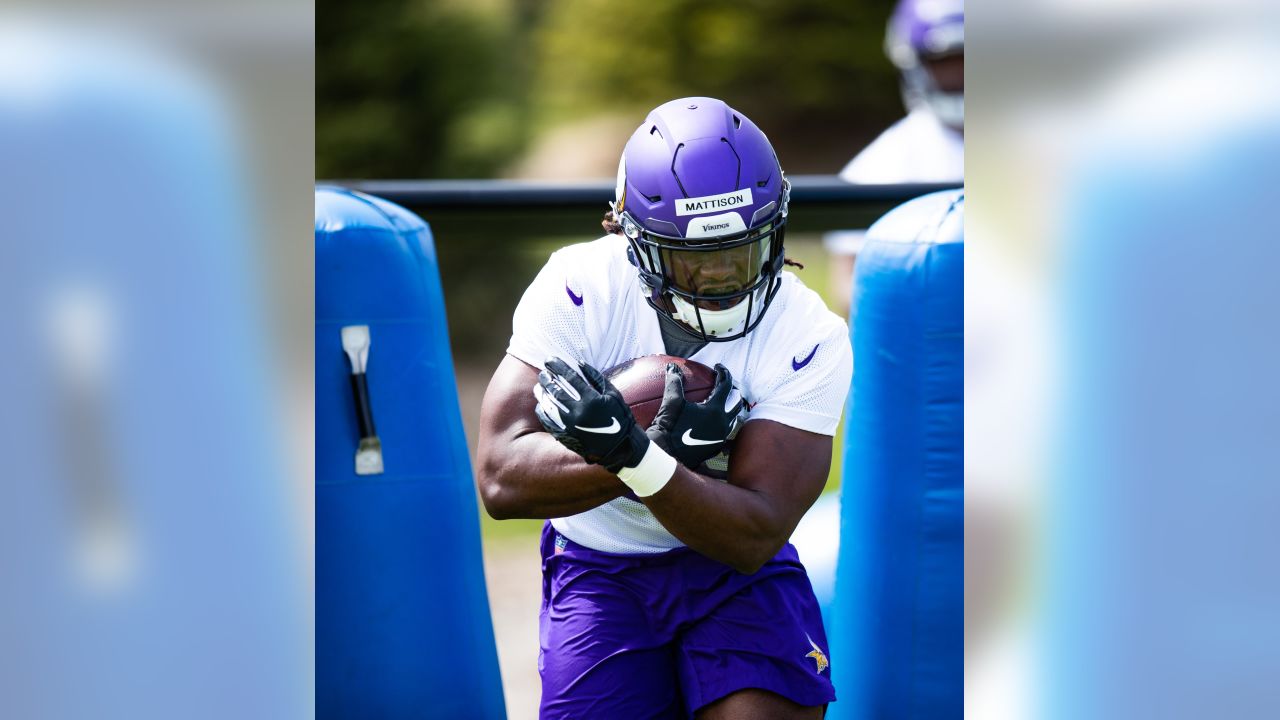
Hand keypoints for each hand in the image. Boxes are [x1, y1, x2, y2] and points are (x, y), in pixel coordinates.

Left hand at [533, 357, 649, 472]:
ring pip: (549, 406)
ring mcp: (570, 425)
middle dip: (547, 379)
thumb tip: (579, 363)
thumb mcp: (613, 394)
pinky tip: (541, 405)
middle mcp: (579, 412)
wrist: (621, 448)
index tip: (549, 360)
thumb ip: (596, 377)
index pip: (569, 378)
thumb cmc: (620, 418)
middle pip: (556, 391)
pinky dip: (543, 412)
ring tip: (538, 386)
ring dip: (542, 394)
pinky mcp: (566, 436)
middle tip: (543, 373)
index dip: (557, 367)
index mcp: (591, 400)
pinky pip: (549, 422)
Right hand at [647, 362, 743, 469]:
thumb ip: (674, 382)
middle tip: (724, 385)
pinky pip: (723, 432)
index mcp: (715, 410)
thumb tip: (673, 367)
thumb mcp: (671, 402)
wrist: (667, 457)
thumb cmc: (669, 429)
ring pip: (732, 419)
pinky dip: (720, 423)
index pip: (726, 385)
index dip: (723, 373)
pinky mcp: (714, 448)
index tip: (717, 367)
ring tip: (721, 402)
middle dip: (732, 391)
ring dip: (729, 408)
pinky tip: (710, 422)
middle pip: (736, 403)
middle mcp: (723, 424)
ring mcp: (720, 437)